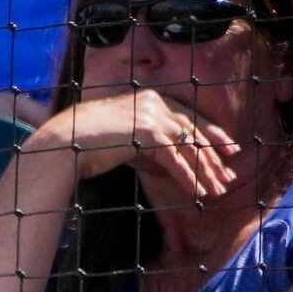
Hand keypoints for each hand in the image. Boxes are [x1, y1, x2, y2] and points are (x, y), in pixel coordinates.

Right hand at [30, 87, 244, 203]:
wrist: (63, 142)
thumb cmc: (86, 141)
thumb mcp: (124, 137)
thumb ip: (148, 143)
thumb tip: (169, 160)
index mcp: (151, 98)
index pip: (190, 116)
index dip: (212, 133)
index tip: (229, 149)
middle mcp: (156, 103)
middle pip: (195, 131)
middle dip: (215, 156)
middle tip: (228, 175)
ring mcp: (152, 116)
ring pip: (189, 146)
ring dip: (205, 171)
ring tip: (217, 190)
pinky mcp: (148, 133)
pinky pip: (176, 159)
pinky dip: (189, 177)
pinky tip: (198, 192)